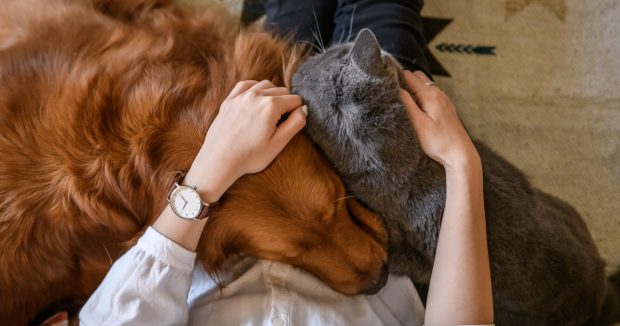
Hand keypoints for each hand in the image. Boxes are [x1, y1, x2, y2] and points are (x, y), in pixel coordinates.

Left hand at [185, 80, 306, 201]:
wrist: (219, 161)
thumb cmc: (249, 156)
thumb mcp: (278, 143)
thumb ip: (295, 124)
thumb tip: (303, 109)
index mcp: (271, 105)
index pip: (295, 100)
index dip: (297, 112)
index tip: (290, 125)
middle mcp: (256, 95)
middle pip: (282, 90)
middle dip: (286, 103)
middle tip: (281, 122)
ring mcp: (241, 96)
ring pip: (265, 85)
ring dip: (272, 94)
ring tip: (270, 112)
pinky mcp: (229, 100)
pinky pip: (246, 85)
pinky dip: (255, 88)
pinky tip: (256, 99)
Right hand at [400, 70, 478, 170]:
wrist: (461, 155)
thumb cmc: (438, 142)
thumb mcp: (418, 124)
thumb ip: (406, 104)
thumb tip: (395, 88)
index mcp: (430, 95)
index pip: (409, 75)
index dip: (396, 77)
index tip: (385, 84)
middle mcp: (438, 93)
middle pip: (417, 76)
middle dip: (404, 80)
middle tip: (392, 93)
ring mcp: (444, 100)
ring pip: (425, 85)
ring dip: (413, 88)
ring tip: (402, 101)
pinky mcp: (446, 108)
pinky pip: (431, 94)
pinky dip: (421, 96)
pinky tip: (417, 108)